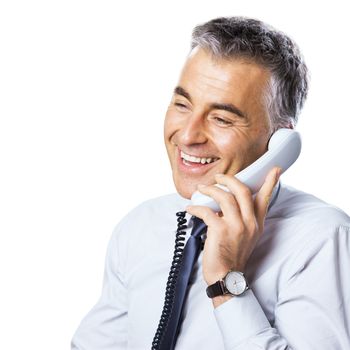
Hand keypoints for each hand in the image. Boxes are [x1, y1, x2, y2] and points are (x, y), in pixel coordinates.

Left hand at [186, 167, 280, 304]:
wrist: (227, 277)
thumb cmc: (233, 254)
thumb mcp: (247, 236)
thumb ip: (243, 218)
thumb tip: (229, 201)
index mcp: (257, 223)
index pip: (265, 198)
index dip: (270, 182)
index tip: (276, 169)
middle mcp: (249, 223)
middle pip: (242, 190)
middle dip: (228, 179)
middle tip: (218, 177)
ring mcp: (236, 227)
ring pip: (224, 197)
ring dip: (210, 190)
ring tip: (201, 189)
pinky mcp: (220, 231)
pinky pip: (207, 211)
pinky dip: (196, 208)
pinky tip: (190, 209)